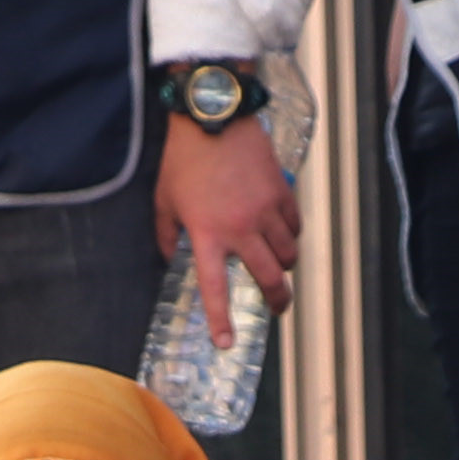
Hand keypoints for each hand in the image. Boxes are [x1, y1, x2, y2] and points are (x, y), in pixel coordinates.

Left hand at [157, 117, 297, 339]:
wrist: (214, 116)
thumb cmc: (184, 158)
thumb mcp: (164, 200)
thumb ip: (166, 234)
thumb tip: (171, 256)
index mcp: (207, 234)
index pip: (215, 288)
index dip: (221, 320)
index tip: (227, 343)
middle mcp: (240, 228)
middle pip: (269, 278)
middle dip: (277, 300)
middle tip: (277, 308)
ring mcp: (265, 210)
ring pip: (288, 253)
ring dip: (285, 265)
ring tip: (279, 266)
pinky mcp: (281, 191)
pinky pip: (295, 224)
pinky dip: (292, 234)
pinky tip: (283, 232)